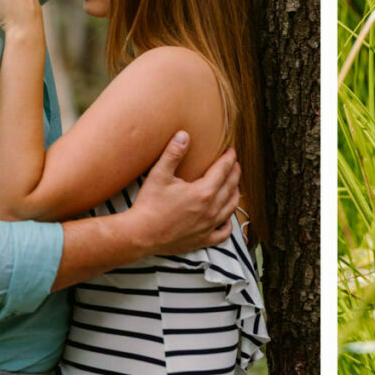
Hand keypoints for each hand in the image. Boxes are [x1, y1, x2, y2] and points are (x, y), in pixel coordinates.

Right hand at [131, 132, 240, 254]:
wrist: (140, 235)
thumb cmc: (149, 205)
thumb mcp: (159, 175)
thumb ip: (173, 153)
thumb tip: (183, 135)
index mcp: (203, 192)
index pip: (223, 170)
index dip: (229, 158)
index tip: (231, 151)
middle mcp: (211, 210)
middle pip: (231, 187)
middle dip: (234, 173)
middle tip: (234, 164)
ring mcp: (208, 226)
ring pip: (231, 208)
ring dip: (235, 194)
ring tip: (234, 185)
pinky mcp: (203, 240)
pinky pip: (224, 233)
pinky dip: (229, 224)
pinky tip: (226, 218)